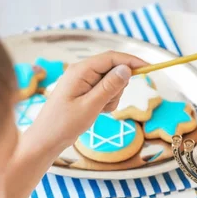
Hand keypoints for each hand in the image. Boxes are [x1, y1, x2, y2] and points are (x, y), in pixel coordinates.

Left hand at [26, 50, 147, 152]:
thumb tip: (127, 69)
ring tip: (97, 111)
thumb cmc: (63, 124)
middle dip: (117, 87)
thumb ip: (109, 87)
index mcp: (80, 70)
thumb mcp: (90, 106)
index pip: (112, 57)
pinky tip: (95, 112)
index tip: (150, 69)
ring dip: (111, 97)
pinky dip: (106, 102)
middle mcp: (81, 72)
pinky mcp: (83, 91)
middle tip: (106, 105)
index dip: (132, 61)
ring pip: (110, 82)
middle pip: (113, 69)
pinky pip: (104, 92)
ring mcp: (82, 81)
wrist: (46, 140)